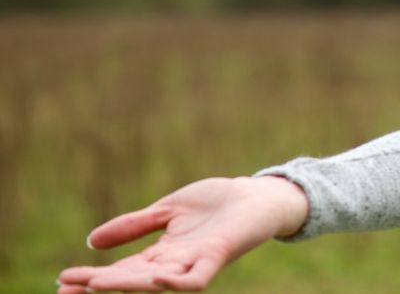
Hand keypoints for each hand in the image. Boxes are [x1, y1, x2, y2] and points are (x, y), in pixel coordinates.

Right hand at [57, 176, 308, 292]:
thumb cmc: (217, 203)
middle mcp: (176, 263)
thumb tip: (91, 241)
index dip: (92, 276)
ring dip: (127, 284)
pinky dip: (176, 282)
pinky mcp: (218, 256)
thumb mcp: (167, 210)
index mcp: (162, 252)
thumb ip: (134, 226)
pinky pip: (196, 279)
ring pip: (157, 282)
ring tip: (96, 283)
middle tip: (67, 290)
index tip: (61, 281)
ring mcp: (196, 262)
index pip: (121, 269)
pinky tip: (155, 278)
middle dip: (99, 286)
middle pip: (132, 280)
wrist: (258, 195)